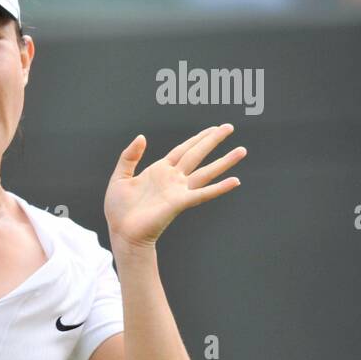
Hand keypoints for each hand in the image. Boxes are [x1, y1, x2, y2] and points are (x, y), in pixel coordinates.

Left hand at [104, 125, 245, 250]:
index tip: (212, 128)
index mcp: (159, 171)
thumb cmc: (119, 210)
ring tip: (241, 151)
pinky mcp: (179, 203)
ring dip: (224, 161)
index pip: (182, 150)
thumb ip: (129, 156)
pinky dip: (219, 188)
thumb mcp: (120, 177)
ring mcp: (178, 190)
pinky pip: (203, 194)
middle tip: (229, 127)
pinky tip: (235, 181)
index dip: (197, 138)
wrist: (122, 232)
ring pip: (206, 172)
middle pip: (197, 155)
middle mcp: (173, 179)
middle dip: (213, 140)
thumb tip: (141, 136)